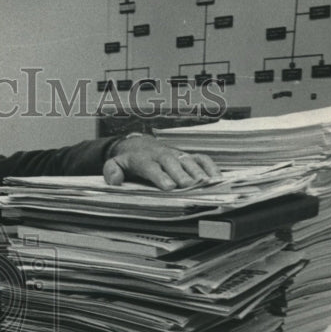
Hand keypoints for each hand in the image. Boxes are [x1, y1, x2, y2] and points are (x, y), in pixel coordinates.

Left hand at [103, 133, 220, 190]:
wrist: (139, 145)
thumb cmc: (128, 160)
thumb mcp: (114, 164)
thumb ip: (112, 171)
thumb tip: (114, 180)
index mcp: (144, 158)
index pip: (152, 166)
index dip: (160, 176)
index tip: (169, 186)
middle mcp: (162, 155)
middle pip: (173, 163)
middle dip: (182, 174)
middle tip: (190, 186)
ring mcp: (177, 154)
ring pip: (189, 160)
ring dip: (199, 171)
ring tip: (208, 183)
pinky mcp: (187, 156)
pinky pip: (201, 159)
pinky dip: (211, 167)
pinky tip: (219, 178)